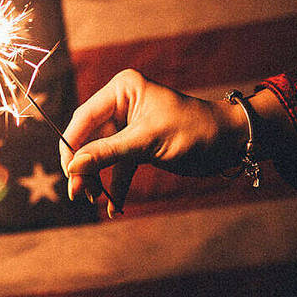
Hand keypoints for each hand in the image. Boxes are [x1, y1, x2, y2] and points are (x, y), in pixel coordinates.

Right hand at [60, 70, 246, 216]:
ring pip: (100, 155)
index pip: (84, 117)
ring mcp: (128, 127)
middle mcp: (121, 105)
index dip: (72, 146)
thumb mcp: (147, 141)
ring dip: (96, 179)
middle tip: (77, 194)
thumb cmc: (194, 130)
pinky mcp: (137, 146)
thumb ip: (107, 153)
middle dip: (84, 167)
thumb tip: (72, 167)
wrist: (230, 142)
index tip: (67, 172)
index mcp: (121, 90)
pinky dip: (115, 186)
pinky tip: (114, 206)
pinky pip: (118, 167)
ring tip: (94, 200)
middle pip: (88, 139)